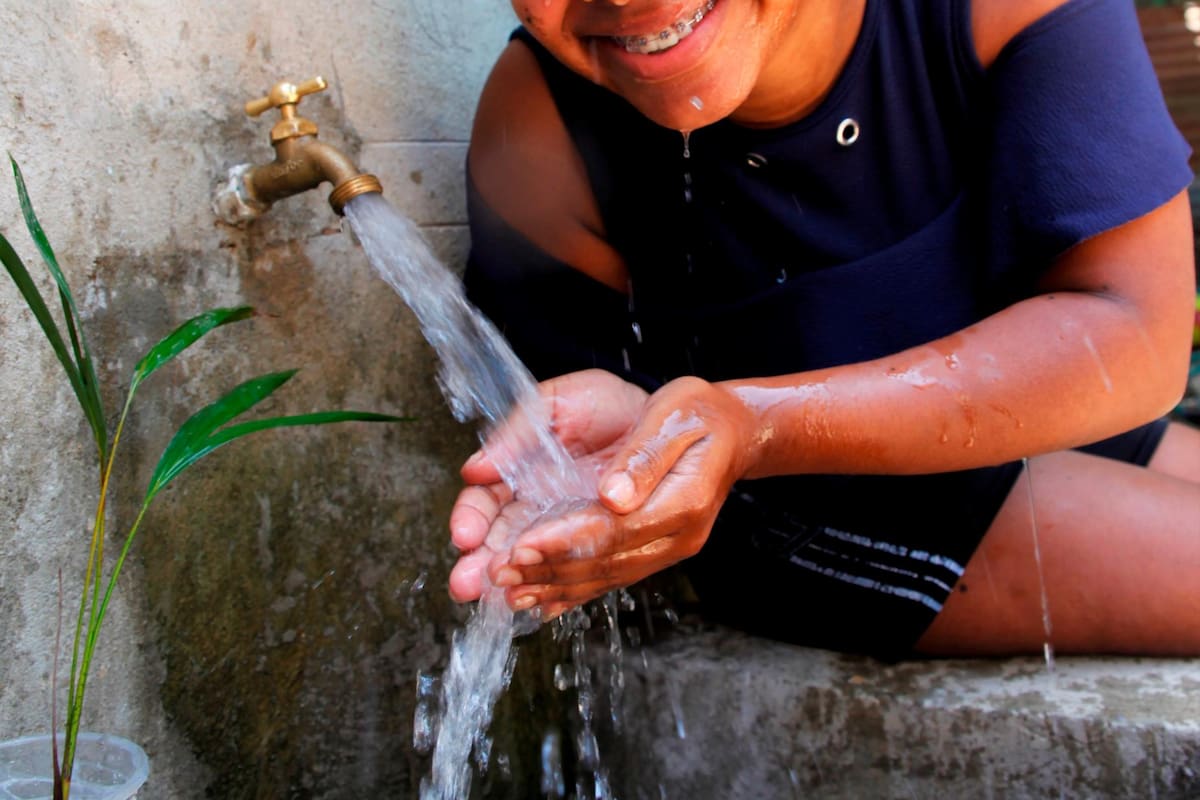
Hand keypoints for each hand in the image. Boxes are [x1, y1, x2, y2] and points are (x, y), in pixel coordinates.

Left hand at [448, 369, 760, 619]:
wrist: (731, 430)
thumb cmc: (699, 413)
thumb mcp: (675, 416)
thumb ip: (643, 456)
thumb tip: (611, 495)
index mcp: (683, 500)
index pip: (615, 528)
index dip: (564, 540)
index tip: (521, 546)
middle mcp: (673, 535)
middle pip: (601, 561)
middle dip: (542, 568)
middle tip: (492, 574)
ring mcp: (662, 548)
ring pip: (599, 575)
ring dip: (547, 584)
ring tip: (500, 590)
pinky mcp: (647, 550)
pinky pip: (605, 577)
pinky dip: (568, 591)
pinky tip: (535, 603)